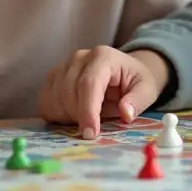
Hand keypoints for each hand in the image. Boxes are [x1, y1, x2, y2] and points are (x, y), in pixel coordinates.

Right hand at [39, 47, 170, 138]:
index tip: (90, 133)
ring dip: (67, 116)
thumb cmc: (134, 81)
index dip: (87, 110)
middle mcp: (79, 57)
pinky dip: (55, 114)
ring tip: (86, 117)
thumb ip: (137, 101)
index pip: (88, 84)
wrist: (124, 70)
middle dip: (79, 117)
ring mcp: (63, 65)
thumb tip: (126, 114)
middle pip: (68, 92)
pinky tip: (72, 115)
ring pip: (54, 98)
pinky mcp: (53, 76)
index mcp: (103, 57)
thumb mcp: (146, 90)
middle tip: (94, 127)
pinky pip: (45, 100)